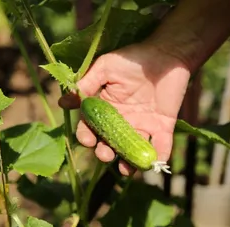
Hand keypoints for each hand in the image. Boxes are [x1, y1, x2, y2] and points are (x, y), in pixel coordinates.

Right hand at [59, 42, 190, 175]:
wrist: (166, 53)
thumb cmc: (133, 58)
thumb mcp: (105, 68)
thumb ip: (87, 84)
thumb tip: (63, 101)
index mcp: (105, 108)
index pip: (91, 127)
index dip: (86, 136)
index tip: (87, 139)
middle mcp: (121, 120)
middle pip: (109, 143)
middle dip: (105, 152)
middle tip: (105, 155)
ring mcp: (142, 125)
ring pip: (132, 149)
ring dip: (127, 162)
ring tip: (125, 169)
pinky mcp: (163, 126)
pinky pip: (161, 145)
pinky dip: (159, 156)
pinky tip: (152, 163)